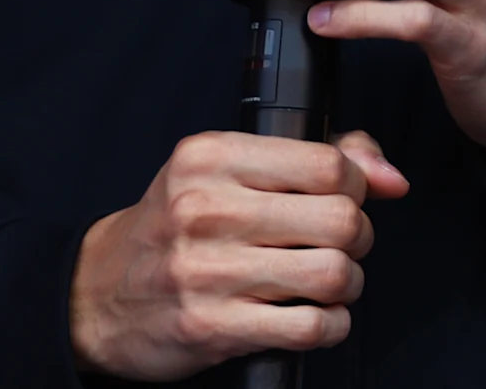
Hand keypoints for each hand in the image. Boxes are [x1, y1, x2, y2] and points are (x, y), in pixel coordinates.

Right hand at [70, 129, 407, 379]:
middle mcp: (206, 210)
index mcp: (211, 158)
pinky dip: (331, 326)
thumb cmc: (176, 228)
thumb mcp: (228, 172)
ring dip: (348, 285)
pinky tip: (316, 318)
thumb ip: (318, 159)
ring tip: (330, 283)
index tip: (347, 199)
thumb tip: (392, 178)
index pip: (329, 165)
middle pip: (341, 220)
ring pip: (334, 274)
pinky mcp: (211, 326)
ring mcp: (206, 272)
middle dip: (358, 237)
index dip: (358, 186)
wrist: (93, 297)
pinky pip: (310, 328)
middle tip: (341, 246)